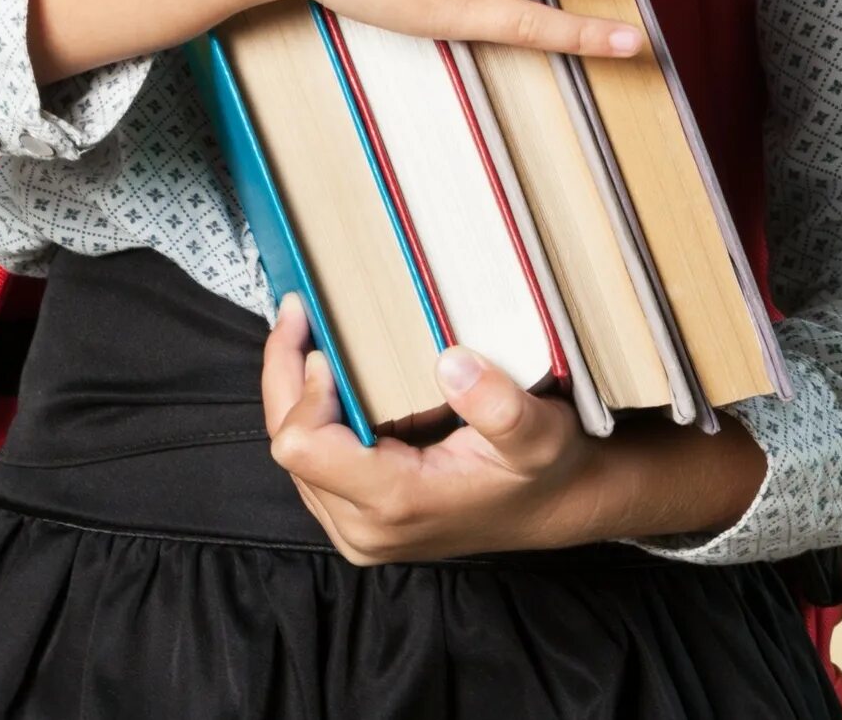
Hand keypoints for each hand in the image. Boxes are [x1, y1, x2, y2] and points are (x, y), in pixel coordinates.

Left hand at [261, 292, 599, 562]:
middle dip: (286, 376)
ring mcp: (357, 530)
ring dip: (296, 395)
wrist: (555, 508)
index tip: (329, 343)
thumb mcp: (540, 432)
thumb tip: (451, 362)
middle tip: (296, 312)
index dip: (307, 389)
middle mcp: (363, 526)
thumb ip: (499, 404)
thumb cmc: (546, 469)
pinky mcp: (357, 522)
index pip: (305, 445)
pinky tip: (329, 377)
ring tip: (308, 336)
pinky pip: (312, 466)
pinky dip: (313, 417)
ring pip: (294, 457)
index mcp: (396, 500)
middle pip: (288, 447)